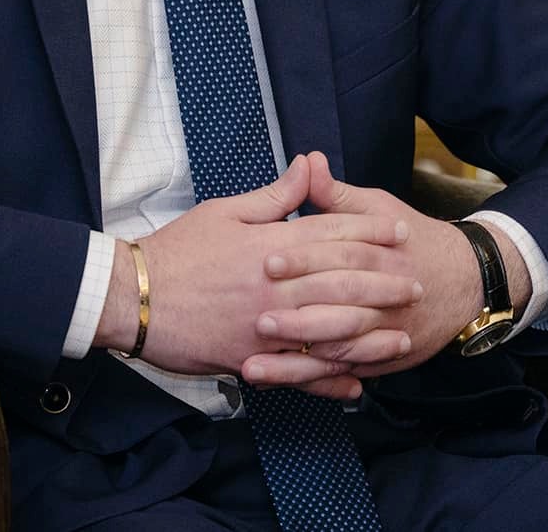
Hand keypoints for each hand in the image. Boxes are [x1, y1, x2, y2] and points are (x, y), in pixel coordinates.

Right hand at [113, 156, 423, 400]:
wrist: (131, 297)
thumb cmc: (177, 250)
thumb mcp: (225, 211)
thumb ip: (274, 195)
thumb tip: (309, 162)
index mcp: (271, 245)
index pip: (333, 234)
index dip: (371, 232)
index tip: (401, 233)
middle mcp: (275, 286)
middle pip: (341, 282)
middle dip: (383, 282)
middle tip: (416, 284)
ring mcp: (264, 326)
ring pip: (327, 330)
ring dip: (369, 333)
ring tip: (401, 334)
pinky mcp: (249, 358)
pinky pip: (298, 372)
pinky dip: (328, 380)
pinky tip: (355, 385)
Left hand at [243, 153, 526, 385]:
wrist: (466, 282)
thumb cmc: (414, 241)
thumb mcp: (380, 208)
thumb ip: (338, 195)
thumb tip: (308, 161)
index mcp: (382, 253)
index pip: (342, 255)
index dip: (304, 258)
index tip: (267, 260)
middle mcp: (386, 296)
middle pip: (341, 307)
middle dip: (298, 317)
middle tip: (258, 319)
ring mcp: (386, 332)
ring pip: (341, 348)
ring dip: (298, 359)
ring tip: (256, 364)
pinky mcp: (383, 359)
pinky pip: (346, 373)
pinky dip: (315, 381)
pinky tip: (283, 382)